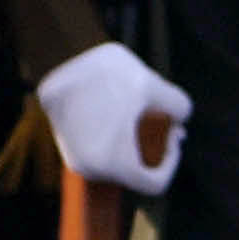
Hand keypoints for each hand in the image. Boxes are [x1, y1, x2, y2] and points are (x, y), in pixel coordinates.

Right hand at [36, 42, 188, 195]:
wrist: (58, 56)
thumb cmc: (110, 73)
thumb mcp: (156, 86)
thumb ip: (180, 107)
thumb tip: (179, 121)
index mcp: (114, 164)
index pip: (155, 184)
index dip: (172, 163)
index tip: (173, 135)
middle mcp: (90, 169)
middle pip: (134, 171)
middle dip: (155, 148)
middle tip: (168, 122)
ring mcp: (74, 158)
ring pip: (116, 159)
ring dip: (136, 140)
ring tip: (144, 110)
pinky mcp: (64, 144)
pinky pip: (100, 148)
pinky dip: (115, 134)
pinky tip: (123, 107)